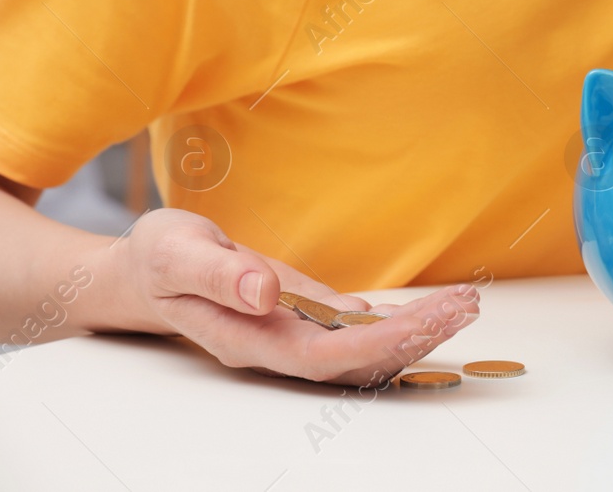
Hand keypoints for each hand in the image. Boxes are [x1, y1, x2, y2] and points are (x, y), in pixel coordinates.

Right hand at [98, 208, 477, 385]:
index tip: (425, 321)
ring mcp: (297, 335)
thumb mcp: (176, 252)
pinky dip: (401, 319)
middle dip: (416, 336)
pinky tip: (435, 308)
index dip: (378, 343)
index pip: (324, 355)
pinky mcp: (308, 317)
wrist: (145, 270)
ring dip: (418, 329)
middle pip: (358, 359)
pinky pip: (361, 330)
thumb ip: (219, 274)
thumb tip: (266, 292)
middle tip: (466, 306)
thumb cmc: (157, 260)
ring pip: (366, 348)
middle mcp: (280, 346)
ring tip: (466, 303)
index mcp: (249, 338)